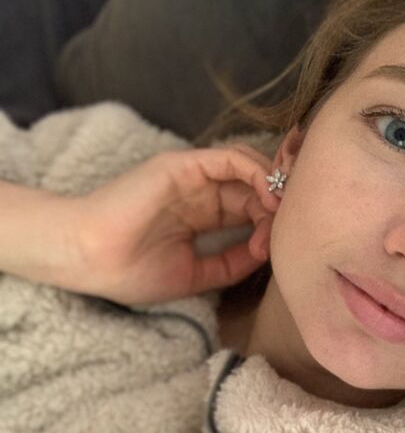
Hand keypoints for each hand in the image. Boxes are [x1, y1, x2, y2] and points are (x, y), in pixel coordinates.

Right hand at [77, 143, 279, 305]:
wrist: (92, 258)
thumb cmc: (132, 271)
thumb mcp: (196, 274)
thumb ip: (231, 263)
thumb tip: (267, 254)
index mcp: (200, 217)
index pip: (248, 211)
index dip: (268, 228)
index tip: (272, 253)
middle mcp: (199, 192)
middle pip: (253, 188)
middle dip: (276, 207)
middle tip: (284, 230)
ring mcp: (192, 176)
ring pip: (247, 167)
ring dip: (272, 186)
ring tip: (280, 211)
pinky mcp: (185, 165)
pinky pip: (231, 158)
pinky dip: (257, 172)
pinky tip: (267, 197)